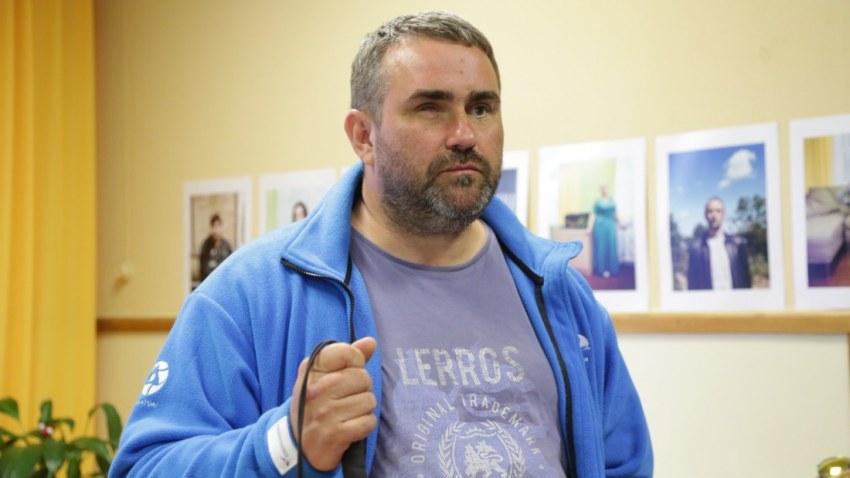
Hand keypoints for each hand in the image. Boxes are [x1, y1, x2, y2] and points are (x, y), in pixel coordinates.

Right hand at [289, 337, 376, 470]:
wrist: (298, 445)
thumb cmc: (314, 405)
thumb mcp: (322, 377)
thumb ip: (347, 357)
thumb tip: (370, 342)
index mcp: (310, 370)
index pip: (347, 352)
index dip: (355, 361)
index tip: (347, 372)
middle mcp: (315, 389)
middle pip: (363, 377)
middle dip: (361, 388)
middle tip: (346, 398)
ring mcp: (324, 413)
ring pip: (369, 400)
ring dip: (363, 409)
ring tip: (347, 414)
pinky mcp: (334, 434)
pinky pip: (368, 422)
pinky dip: (364, 426)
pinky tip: (349, 427)